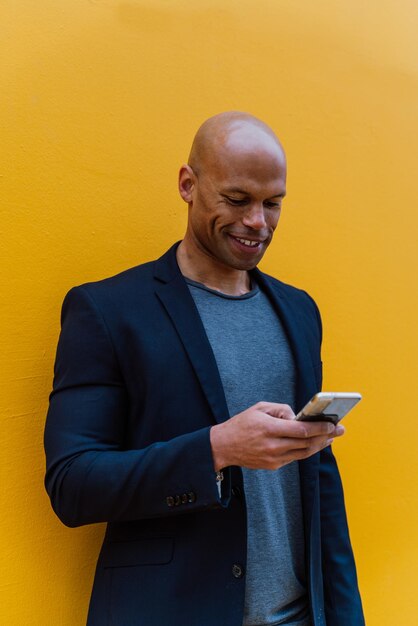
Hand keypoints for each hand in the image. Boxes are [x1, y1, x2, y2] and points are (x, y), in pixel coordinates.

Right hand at [210, 402, 343, 470]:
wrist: (223, 447)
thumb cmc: (242, 424)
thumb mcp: (260, 408)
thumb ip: (281, 410)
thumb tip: (298, 417)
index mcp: (269, 429)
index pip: (301, 430)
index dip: (320, 428)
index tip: (332, 424)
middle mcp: (273, 446)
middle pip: (307, 443)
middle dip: (326, 436)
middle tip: (340, 430)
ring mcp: (274, 459)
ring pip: (304, 453)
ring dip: (320, 445)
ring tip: (331, 437)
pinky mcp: (273, 466)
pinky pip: (295, 457)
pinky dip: (307, 450)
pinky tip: (314, 444)